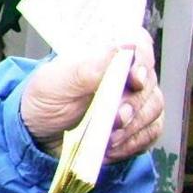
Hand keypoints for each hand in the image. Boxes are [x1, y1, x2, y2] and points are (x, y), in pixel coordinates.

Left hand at [20, 35, 164, 163]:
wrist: (38, 135)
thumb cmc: (45, 101)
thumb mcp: (54, 83)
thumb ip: (85, 68)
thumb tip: (120, 47)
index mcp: (105, 55)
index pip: (138, 44)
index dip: (142, 59)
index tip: (134, 77)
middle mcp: (125, 76)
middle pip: (149, 81)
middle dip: (134, 101)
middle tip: (117, 117)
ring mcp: (134, 102)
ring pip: (154, 108)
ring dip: (134, 124)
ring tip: (110, 137)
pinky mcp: (137, 127)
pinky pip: (150, 133)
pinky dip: (133, 143)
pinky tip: (113, 148)